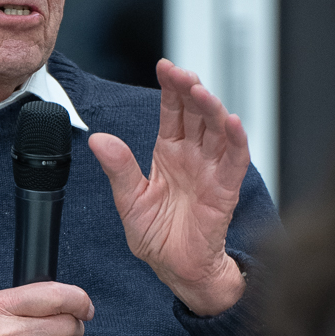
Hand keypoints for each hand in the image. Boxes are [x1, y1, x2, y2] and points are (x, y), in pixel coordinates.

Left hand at [88, 59, 249, 315]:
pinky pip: (235, 159)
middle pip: (196, 113)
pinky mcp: (225, 189)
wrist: (176, 269)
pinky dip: (236, 140)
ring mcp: (211, 170)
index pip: (172, 111)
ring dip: (212, 108)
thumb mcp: (130, 200)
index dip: (171, 88)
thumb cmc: (157, 238)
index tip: (164, 66)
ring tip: (201, 92)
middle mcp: (193, 156)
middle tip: (182, 74)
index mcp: (169, 154)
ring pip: (217, 130)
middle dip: (190, 90)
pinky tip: (231, 122)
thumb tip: (98, 140)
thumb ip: (119, 169)